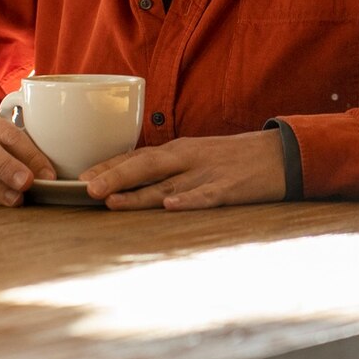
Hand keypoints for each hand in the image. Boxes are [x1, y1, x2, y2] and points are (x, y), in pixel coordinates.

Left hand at [80, 130, 286, 209]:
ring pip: (166, 184)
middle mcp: (186, 159)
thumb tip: (130, 183)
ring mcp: (206, 173)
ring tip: (111, 200)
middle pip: (144, 166)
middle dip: (113, 177)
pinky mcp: (229, 189)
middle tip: (86, 190)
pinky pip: (205, 196)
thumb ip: (165, 169)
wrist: (278, 156)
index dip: (107, 167)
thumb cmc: (230, 160)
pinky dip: (187, 201)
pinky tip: (170, 206)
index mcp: (177, 151)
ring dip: (137, 194)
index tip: (79, 178)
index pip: (135, 156)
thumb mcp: (194, 158)